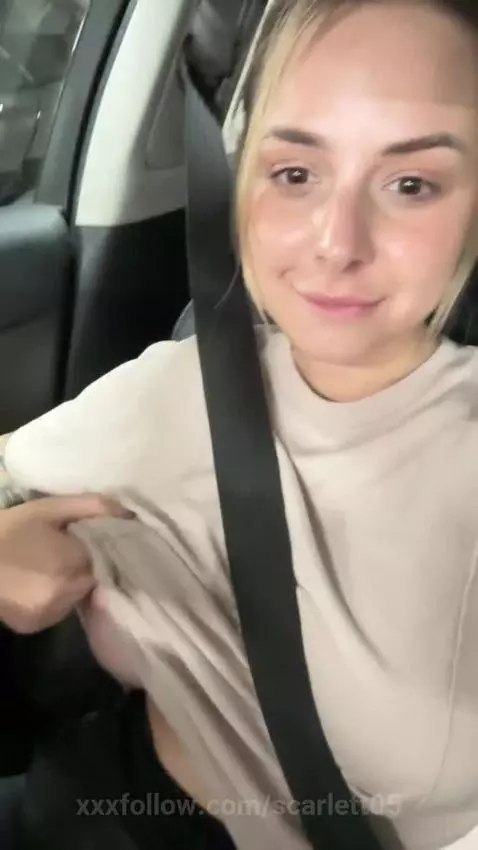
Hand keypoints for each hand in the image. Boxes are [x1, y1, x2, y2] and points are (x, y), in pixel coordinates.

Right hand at [0, 494, 132, 633]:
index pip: (108, 558)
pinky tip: (40, 584)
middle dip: (87, 565)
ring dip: (73, 583)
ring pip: (78, 597)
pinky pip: (58, 611)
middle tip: (71, 551)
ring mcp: (49, 614)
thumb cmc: (7, 531)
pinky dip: (55, 599)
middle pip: (94, 579)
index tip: (96, 540)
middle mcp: (65, 593)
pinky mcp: (34, 626)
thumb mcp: (47, 509)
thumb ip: (91, 507)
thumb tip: (128, 513)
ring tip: (53, 566)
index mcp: (71, 562)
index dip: (103, 548)